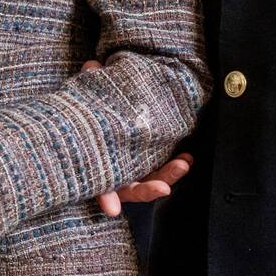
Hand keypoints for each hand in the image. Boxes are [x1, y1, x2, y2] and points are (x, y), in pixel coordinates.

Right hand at [80, 59, 194, 216]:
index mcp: (96, 165)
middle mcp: (113, 174)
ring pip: (150, 183)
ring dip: (167, 177)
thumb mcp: (88, 96)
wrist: (101, 109)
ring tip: (183, 164)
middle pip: (130, 190)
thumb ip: (91, 83)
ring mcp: (131, 172)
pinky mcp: (147, 165)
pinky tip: (187, 159)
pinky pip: (161, 171)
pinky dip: (174, 168)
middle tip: (164, 187)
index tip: (112, 209)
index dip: (104, 197)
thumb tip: (93, 66)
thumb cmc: (89, 110)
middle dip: (147, 190)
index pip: (99, 186)